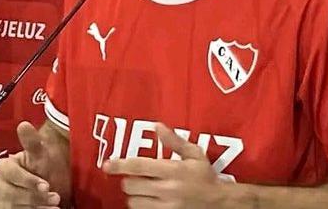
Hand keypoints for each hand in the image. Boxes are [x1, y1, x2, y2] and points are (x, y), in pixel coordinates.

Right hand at [0, 121, 60, 208]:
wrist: (50, 185)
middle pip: (11, 194)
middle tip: (55, 197)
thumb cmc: (44, 168)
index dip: (29, 180)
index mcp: (4, 167)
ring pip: (12, 207)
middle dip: (34, 197)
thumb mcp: (41, 155)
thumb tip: (23, 125)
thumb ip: (32, 141)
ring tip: (54, 206)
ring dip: (36, 207)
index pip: (11, 173)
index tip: (46, 185)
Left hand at [103, 122, 221, 208]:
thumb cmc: (206, 176)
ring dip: (134, 196)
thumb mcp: (195, 154)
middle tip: (134, 177)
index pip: (139, 166)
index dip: (120, 164)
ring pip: (134, 203)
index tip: (107, 164)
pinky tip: (148, 201)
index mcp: (173, 171)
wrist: (220, 203)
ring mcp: (166, 207)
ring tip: (142, 190)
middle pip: (131, 186)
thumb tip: (156, 125)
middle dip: (128, 180)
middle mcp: (168, 190)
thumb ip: (174, 140)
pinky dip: (142, 207)